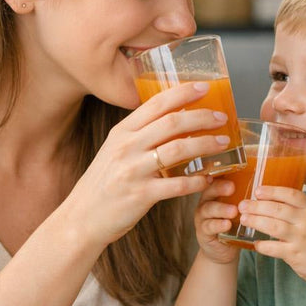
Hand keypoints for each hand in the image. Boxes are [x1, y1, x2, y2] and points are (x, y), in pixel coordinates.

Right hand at [61, 83, 229, 247]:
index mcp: (122, 132)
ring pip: (179, 149)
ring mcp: (134, 170)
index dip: (183, 93)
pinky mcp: (141, 194)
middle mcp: (127, 147)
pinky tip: (208, 179)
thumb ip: (139, 134)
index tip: (204, 88)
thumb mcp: (115, 150)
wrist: (82, 218)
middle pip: (172, 122)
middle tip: (222, 118)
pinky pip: (178, 184)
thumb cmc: (103, 183)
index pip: (156, 103)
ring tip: (224, 143)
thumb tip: (173, 118)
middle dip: (202, 117)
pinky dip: (197, 181)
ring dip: (206, 144)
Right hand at [194, 177, 242, 263]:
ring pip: (209, 209)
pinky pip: (209, 226)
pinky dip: (218, 225)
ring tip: (234, 211)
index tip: (232, 170)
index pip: (217, 179)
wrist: (223, 250)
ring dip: (221, 209)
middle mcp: (207, 202)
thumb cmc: (234, 224)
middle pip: (210, 191)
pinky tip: (227, 225)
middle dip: (220, 188)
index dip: (222, 174)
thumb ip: (248, 196)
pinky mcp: (203, 232)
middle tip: (232, 188)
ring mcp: (203, 217)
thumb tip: (270, 181)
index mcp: (216, 192)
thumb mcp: (241, 208)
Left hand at [239, 186, 305, 281]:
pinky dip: (262, 245)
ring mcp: (301, 238)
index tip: (258, 191)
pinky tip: (255, 243)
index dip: (272, 191)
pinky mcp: (295, 254)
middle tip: (242, 205)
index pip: (290, 195)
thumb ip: (298, 211)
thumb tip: (271, 201)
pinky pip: (273, 248)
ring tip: (243, 219)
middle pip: (277, 209)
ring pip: (273, 226)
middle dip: (257, 206)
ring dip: (255, 221)